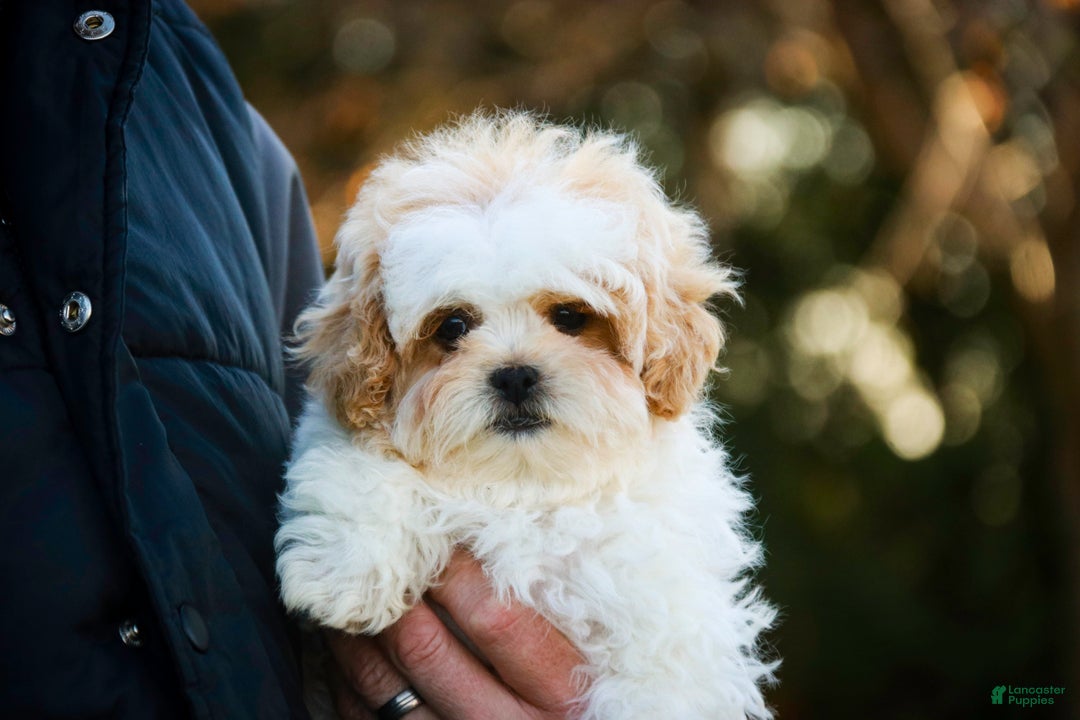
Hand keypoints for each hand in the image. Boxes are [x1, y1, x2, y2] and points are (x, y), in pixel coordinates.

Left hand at [324, 550, 584, 719]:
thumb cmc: (579, 700)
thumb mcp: (580, 663)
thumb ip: (544, 615)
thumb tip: (476, 539)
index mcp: (558, 693)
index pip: (493, 616)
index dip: (453, 570)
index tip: (435, 534)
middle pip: (422, 647)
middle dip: (390, 591)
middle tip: (371, 550)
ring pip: (379, 683)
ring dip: (352, 629)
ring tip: (346, 588)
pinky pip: (358, 715)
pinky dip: (343, 674)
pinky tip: (346, 643)